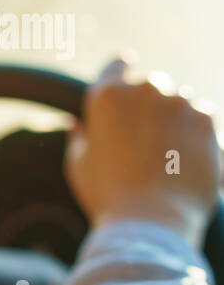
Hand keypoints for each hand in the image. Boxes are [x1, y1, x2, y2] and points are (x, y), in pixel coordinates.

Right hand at [65, 55, 222, 245]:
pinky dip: (195, 133)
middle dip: (149, 105)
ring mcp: (180, 103)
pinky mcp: (207, 121)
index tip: (127, 80)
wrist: (152, 219)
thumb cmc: (107, 194)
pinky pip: (202, 118)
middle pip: (151, 85)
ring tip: (166, 156)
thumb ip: (79, 137)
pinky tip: (184, 160)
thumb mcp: (78, 165)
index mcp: (107, 95)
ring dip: (174, 119)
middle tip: (143, 139)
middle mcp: (145, 90)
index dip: (122, 71)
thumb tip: (78, 124)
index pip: (118, 65)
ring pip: (180, 102)